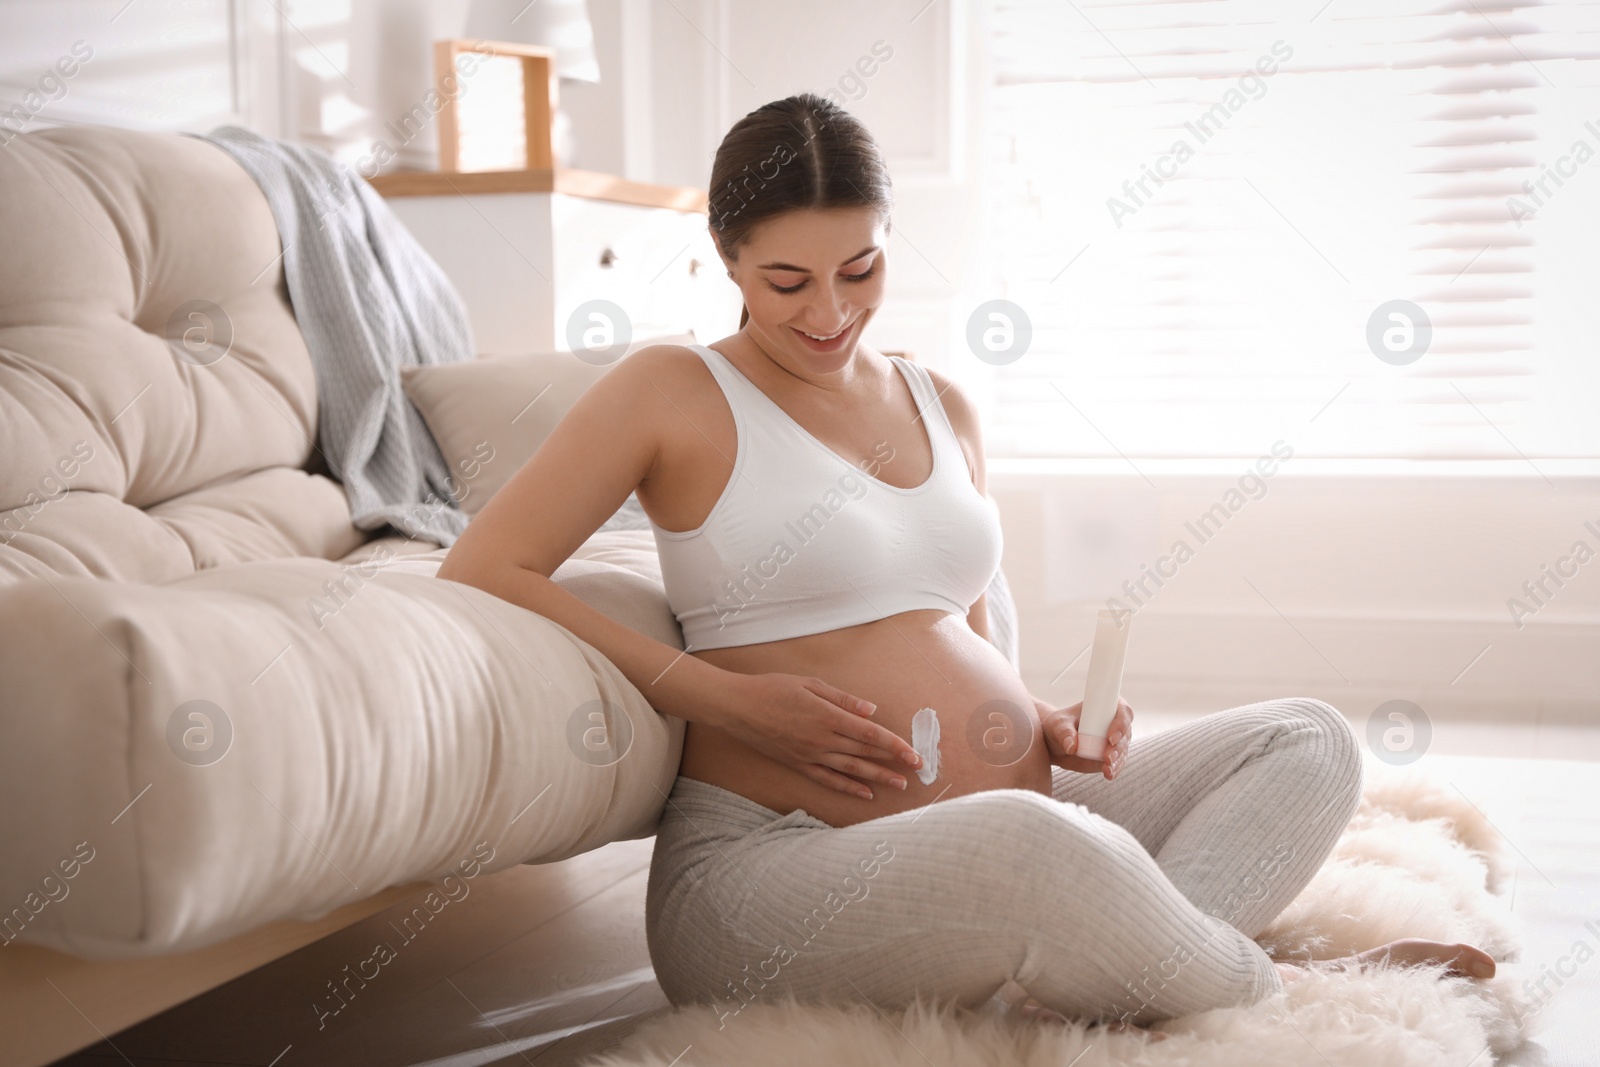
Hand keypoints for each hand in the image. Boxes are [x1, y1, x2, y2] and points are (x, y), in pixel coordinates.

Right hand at [712, 672, 922, 799]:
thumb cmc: (773, 688)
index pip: (870, 734)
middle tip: (917, 769)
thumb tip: (871, 711)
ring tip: (899, 784)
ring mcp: (810, 755)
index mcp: (827, 716)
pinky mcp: (799, 764)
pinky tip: (865, 793)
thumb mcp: (810, 684)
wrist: (738, 707)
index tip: (913, 753)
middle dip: (893, 761)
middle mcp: (822, 739)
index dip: (894, 745)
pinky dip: (848, 787)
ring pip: (851, 769)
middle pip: (865, 753)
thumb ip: (843, 699)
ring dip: (877, 777)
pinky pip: (828, 779)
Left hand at [1039, 697, 1134, 779]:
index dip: (1121, 724)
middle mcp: (1115, 723)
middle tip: (1107, 757)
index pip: (1123, 712)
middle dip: (1118, 747)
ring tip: (1107, 768)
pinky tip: (1108, 774)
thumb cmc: (1058, 726)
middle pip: (1125, 734)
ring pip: (1122, 750)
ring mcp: (1114, 741)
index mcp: (1106, 707)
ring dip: (1117, 760)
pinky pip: (1117, 763)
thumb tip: (1071, 747)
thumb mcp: (1058, 725)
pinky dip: (1114, 769)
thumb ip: (1064, 733)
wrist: (1055, 742)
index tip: (1110, 738)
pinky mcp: (1110, 756)